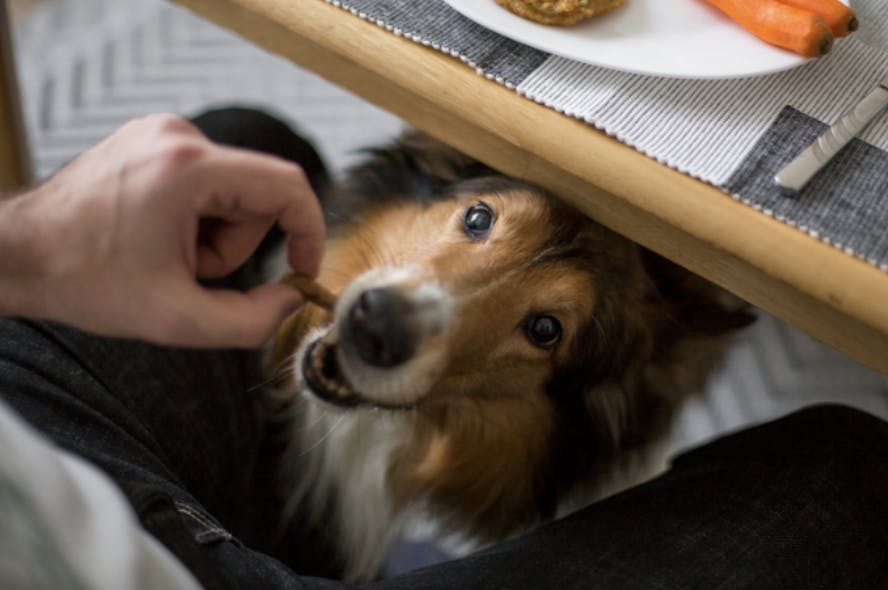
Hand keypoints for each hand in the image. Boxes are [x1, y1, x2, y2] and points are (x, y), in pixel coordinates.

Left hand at [0, 114, 324, 346]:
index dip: (308, 231)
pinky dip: (194, 217)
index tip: (302, 268)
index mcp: (188, 168)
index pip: (287, 186)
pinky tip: (156, 236)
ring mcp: (162, 134)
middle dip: (233, 244)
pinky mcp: (152, 142)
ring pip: (231, 192)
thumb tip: (290, 299)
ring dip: (212, 234)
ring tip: (164, 255)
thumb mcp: (176, 319)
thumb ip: (251, 320)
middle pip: (256, 196)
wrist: (17, 255)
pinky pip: (206, 183)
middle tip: (188, 271)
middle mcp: (178, 136)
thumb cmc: (82, 279)